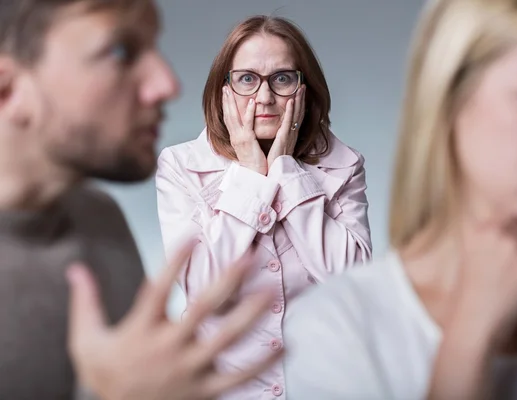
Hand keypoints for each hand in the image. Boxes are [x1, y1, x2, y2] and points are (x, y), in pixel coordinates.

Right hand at [66, 241, 279, 399]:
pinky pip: (237, 377)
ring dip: (250, 314)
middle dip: (227, 281)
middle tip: (249, 257)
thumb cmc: (106, 376)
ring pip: (225, 339)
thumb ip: (85, 303)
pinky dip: (260, 363)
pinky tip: (281, 345)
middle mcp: (169, 347)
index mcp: (142, 331)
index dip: (175, 261)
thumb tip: (76, 269)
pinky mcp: (204, 390)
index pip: (159, 288)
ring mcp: (189, 369)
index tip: (192, 236)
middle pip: (202, 309)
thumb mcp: (85, 341)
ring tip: (271, 291)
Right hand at [222, 86, 267, 174]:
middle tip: (224, 86)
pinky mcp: (248, 141)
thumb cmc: (255, 163)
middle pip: (227, 115)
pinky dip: (248, 112)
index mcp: (235, 138)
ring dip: (231, 102)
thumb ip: (247, 137)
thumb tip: (247, 130)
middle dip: (225, 100)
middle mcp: (235, 137)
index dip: (225, 106)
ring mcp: (240, 138)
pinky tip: (251, 102)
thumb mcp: (248, 147)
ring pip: (233, 117)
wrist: (256, 175)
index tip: (224, 94)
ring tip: (230, 89)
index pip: (228, 118)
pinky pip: (248, 124)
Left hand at [267, 85, 305, 168]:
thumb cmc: (276, 162)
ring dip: (299, 100)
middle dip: (302, 99)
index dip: (300, 104)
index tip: (300, 93)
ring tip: (300, 88)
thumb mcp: (279, 146)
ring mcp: (289, 135)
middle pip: (299, 113)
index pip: (297, 116)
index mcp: (290, 135)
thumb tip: (280, 131)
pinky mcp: (284, 138)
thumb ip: (280, 137)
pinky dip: (291, 111)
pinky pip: (288, 122)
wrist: (275, 173)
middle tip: (303, 85)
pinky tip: (291, 100)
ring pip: (296, 115)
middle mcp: (292, 134)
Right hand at [451, 218, 516, 347]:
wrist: (474, 321)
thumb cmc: (472, 295)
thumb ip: (491, 238)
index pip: (510, 220)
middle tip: (514, 271)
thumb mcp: (472, 256)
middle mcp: (495, 231)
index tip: (507, 258)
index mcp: (478, 228)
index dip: (514, 239)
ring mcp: (513, 245)